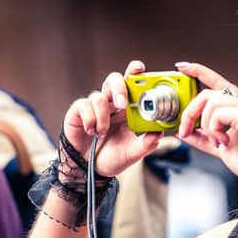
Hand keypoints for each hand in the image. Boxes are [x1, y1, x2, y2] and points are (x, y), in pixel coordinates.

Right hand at [63, 61, 163, 176]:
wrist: (88, 169)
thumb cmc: (111, 157)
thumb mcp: (132, 154)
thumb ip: (146, 144)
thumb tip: (159, 134)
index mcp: (127, 109)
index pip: (131, 85)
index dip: (134, 73)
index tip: (140, 68)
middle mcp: (111, 103)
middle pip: (114, 80)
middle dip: (119, 88)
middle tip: (123, 105)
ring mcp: (94, 106)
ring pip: (99, 96)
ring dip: (103, 117)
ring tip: (102, 133)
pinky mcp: (78, 111)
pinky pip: (84, 105)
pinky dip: (90, 120)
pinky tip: (91, 131)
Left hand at [175, 61, 237, 179]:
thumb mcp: (220, 148)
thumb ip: (203, 138)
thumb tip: (184, 132)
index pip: (217, 83)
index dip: (199, 72)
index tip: (182, 67)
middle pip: (208, 93)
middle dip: (191, 111)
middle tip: (184, 129)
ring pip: (211, 101)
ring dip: (205, 125)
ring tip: (216, 141)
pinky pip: (218, 113)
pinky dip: (214, 130)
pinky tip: (224, 142)